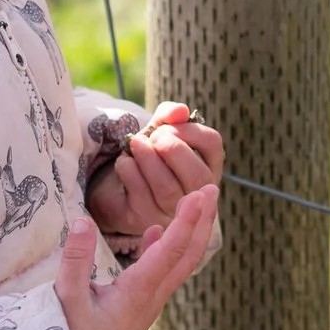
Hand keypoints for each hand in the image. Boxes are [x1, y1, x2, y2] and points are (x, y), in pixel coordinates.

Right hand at [54, 188, 217, 329]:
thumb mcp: (65, 300)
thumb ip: (74, 261)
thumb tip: (82, 221)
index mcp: (138, 292)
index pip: (170, 251)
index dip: (187, 220)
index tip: (200, 194)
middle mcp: (152, 296)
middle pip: (187, 255)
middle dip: (201, 221)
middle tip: (211, 189)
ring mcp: (150, 303)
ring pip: (179, 264)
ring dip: (191, 233)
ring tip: (197, 203)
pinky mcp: (141, 307)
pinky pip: (163, 272)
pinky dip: (166, 247)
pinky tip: (157, 231)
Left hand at [87, 103, 222, 247]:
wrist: (117, 186)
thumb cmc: (148, 156)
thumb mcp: (159, 132)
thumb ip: (169, 117)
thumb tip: (179, 111)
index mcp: (208, 167)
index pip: (212, 145)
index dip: (190, 130)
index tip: (168, 125)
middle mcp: (195, 193)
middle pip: (197, 175)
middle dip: (172, 148)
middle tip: (153, 136)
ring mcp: (171, 211)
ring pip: (166, 187)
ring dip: (147, 157)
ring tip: (135, 143)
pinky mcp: (144, 218)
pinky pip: (139, 193)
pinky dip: (129, 169)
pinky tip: (124, 162)